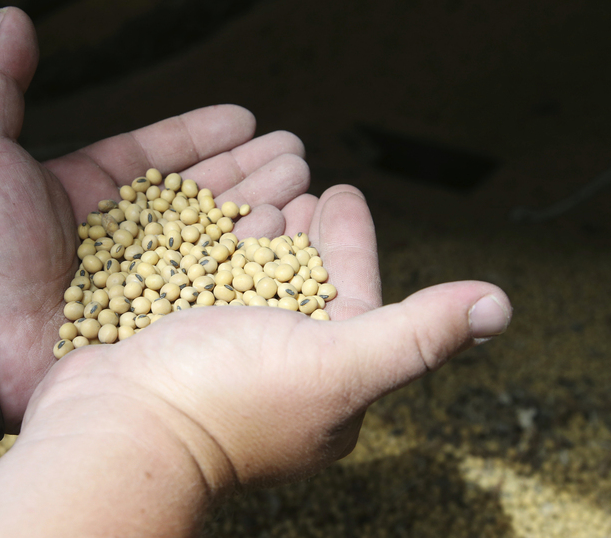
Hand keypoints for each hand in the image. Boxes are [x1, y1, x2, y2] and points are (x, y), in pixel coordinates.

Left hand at [0, 7, 311, 430]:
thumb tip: (11, 17)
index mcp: (87, 192)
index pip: (159, 156)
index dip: (202, 135)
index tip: (245, 118)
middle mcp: (118, 237)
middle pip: (196, 196)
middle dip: (248, 171)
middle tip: (294, 153)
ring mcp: (138, 283)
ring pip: (210, 240)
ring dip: (258, 211)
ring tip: (301, 186)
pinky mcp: (150, 326)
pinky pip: (206, 292)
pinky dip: (245, 269)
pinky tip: (283, 243)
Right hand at [21, 185, 511, 493]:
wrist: (112, 431)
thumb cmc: (223, 402)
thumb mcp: (334, 365)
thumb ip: (414, 334)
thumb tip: (499, 306)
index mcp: (325, 383)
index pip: (351, 297)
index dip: (350, 243)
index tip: (343, 191)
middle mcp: (276, 373)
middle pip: (299, 284)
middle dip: (304, 231)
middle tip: (303, 179)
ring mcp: (220, 358)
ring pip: (249, 281)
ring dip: (257, 232)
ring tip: (259, 190)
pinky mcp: (173, 343)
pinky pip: (201, 283)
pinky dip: (207, 247)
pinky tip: (200, 218)